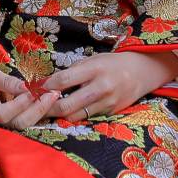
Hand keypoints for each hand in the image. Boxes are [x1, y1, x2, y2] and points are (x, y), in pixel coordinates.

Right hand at [0, 52, 59, 128]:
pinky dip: (33, 111)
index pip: (1, 114)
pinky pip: (19, 120)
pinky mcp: (1, 121)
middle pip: (14, 125)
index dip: (19, 104)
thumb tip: (27, 88)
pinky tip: (45, 100)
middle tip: (52, 93)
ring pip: (20, 125)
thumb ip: (4, 80)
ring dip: (38, 112)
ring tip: (53, 95)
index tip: (32, 90)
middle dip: (35, 110)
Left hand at [41, 50, 177, 122]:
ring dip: (60, 114)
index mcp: (94, 69)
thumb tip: (49, 82)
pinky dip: (76, 115)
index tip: (35, 88)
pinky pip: (87, 118)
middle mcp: (101, 87)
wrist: (141, 72)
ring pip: (76, 116)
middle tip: (38, 105)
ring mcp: (107, 102)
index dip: (46, 86)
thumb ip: (74, 71)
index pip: (64, 80)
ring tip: (49, 109)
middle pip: (67, 104)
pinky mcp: (111, 112)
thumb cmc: (112, 63)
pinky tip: (68, 111)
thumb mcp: (92, 59)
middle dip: (49, 107)